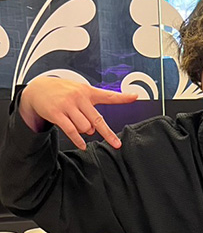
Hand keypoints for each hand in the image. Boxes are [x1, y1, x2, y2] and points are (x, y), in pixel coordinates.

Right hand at [19, 76, 137, 149]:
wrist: (38, 88)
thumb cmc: (62, 92)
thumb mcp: (79, 94)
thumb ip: (90, 111)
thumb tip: (93, 130)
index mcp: (87, 91)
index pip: (108, 95)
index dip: (122, 97)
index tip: (135, 97)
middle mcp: (79, 97)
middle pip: (98, 120)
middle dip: (107, 134)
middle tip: (116, 144)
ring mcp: (67, 105)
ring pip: (84, 127)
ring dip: (84, 132)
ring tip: (77, 125)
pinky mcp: (57, 113)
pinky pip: (71, 131)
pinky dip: (78, 140)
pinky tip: (81, 145)